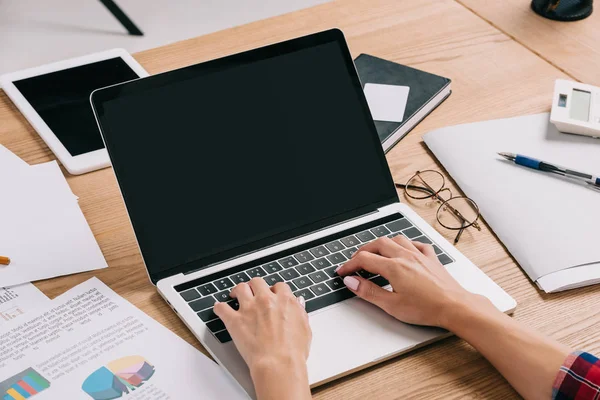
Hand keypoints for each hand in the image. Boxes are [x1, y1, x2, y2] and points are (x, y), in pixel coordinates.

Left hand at [213, 278, 311, 399]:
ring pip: (240, 288)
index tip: (272, 294)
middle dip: (255, 286)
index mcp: (285, 301)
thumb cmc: (293, 351)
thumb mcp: (305, 328)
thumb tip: (298, 303)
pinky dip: (219, 308)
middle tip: (253, 292)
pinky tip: (219, 308)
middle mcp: (266, 300)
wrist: (279, 363)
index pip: (279, 286)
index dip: (274, 290)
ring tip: (235, 295)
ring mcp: (249, 309)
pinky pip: (222, 308)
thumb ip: (300, 312)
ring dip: (237, 291)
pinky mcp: (235, 320)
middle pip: (257, 282)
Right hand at [336, 235, 480, 328]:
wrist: (455, 307)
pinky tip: (404, 250)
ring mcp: (420, 255)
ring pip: (396, 239)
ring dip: (383, 244)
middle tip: (355, 262)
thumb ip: (369, 292)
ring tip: (376, 253)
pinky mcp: (431, 259)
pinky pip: (416, 244)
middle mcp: (406, 256)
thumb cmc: (427, 308)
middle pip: (378, 244)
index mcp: (394, 267)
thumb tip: (352, 282)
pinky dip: (406, 244)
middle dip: (363, 251)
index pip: (364, 259)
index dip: (350, 265)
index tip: (343, 271)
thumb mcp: (392, 305)